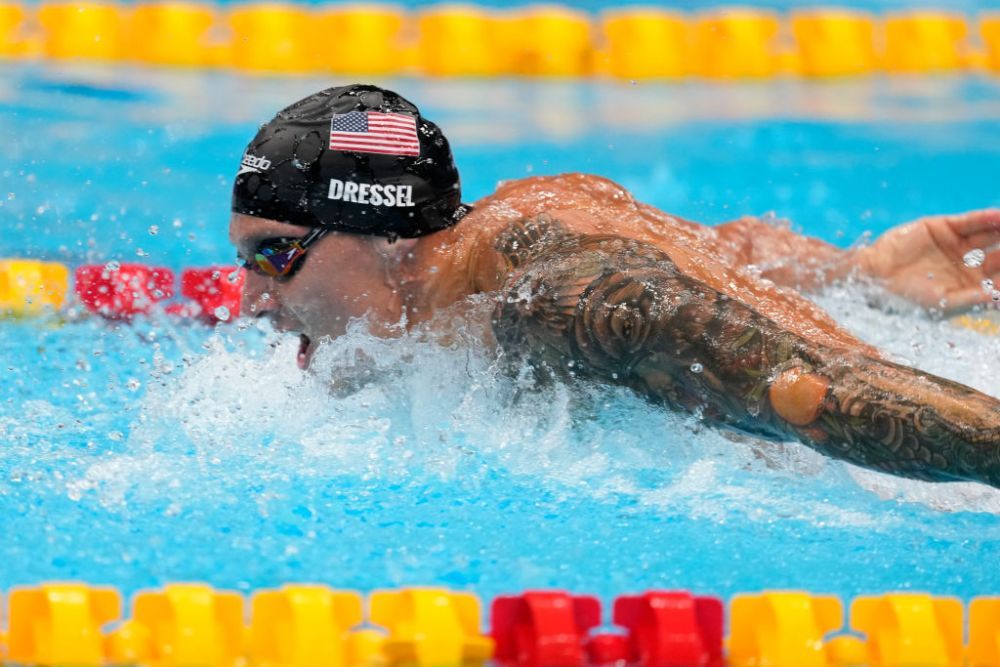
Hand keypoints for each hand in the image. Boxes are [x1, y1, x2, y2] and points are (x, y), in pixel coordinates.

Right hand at [856, 209, 999, 313]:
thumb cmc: (905, 298)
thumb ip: (974, 300)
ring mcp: (960, 245)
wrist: (872, 276)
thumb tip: (999, 298)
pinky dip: (989, 218)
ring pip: (993, 235)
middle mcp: (971, 265)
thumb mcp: (943, 303)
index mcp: (973, 288)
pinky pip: (973, 221)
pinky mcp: (946, 226)